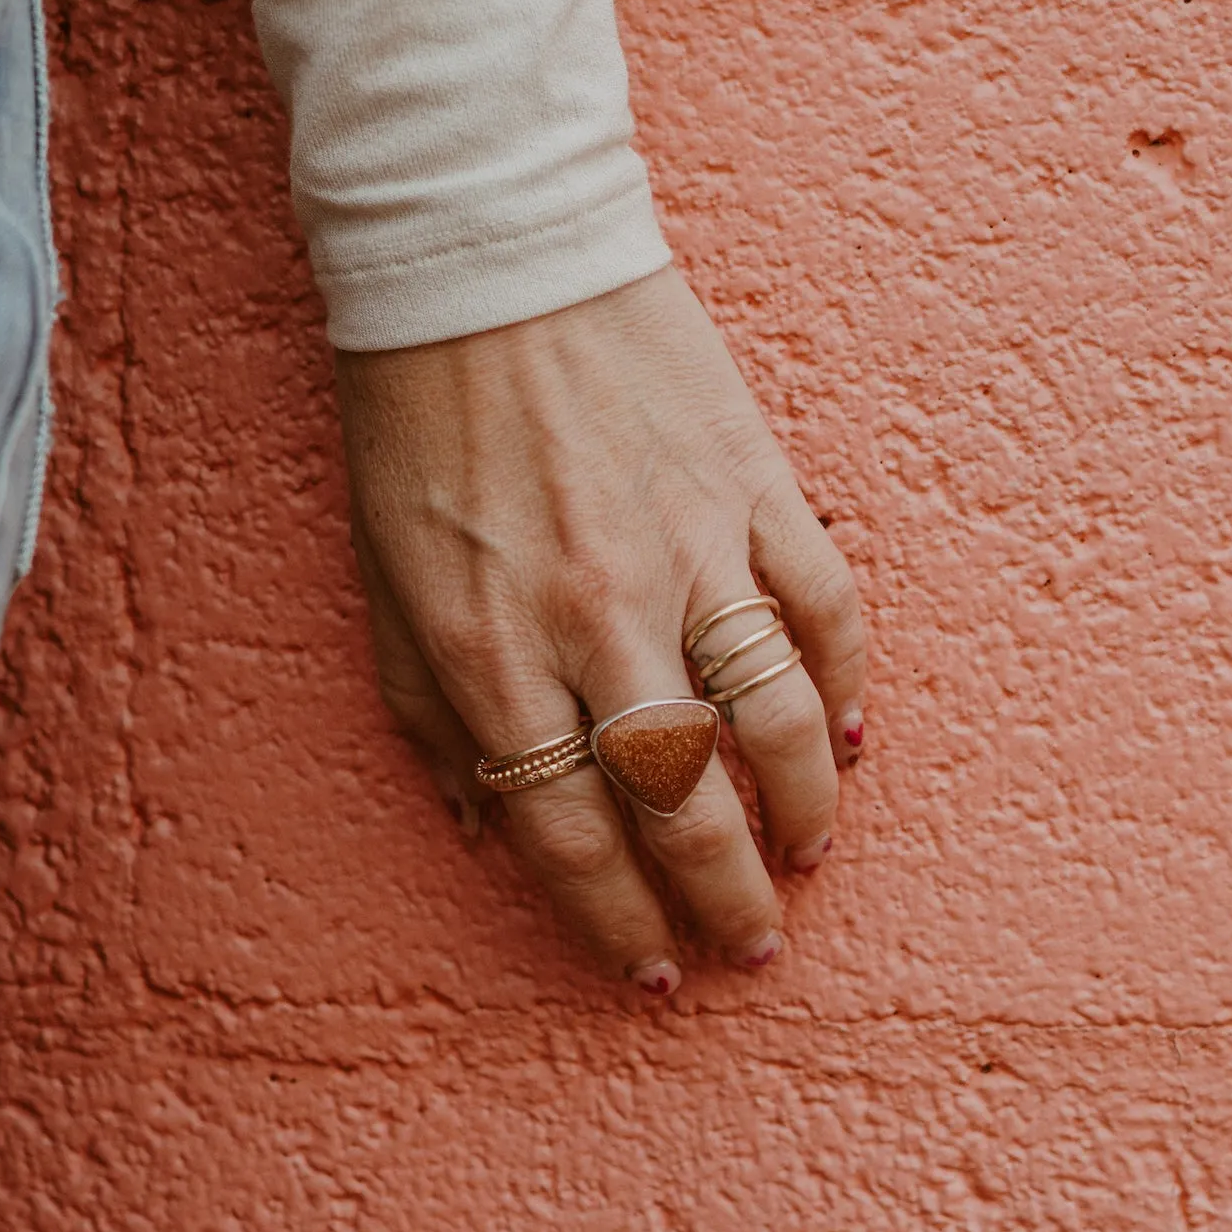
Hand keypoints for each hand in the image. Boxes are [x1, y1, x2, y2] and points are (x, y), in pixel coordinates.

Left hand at [335, 265, 866, 990]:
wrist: (487, 257)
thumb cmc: (416, 423)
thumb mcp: (385, 584)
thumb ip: (431, 718)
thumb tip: (483, 833)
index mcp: (492, 650)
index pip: (569, 834)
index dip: (616, 924)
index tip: (648, 973)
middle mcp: (597, 614)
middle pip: (684, 804)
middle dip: (723, 903)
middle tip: (747, 951)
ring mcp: (687, 547)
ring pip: (774, 721)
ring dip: (799, 815)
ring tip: (801, 861)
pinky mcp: (753, 482)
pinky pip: (825, 609)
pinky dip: (846, 686)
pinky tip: (843, 741)